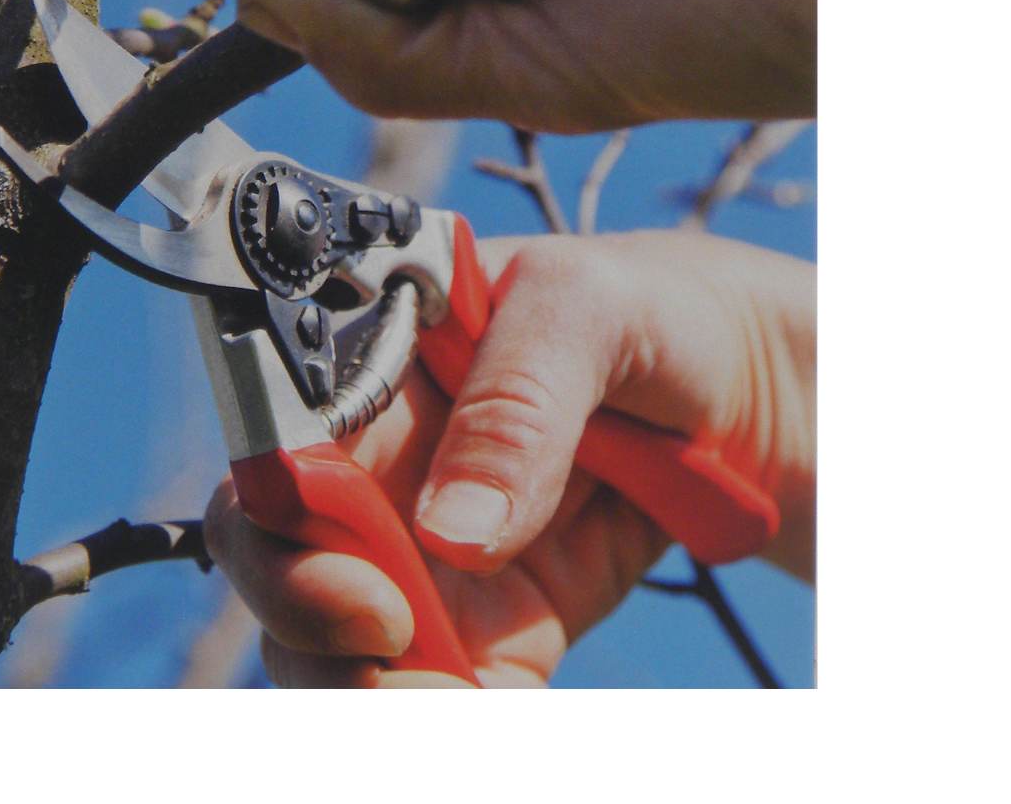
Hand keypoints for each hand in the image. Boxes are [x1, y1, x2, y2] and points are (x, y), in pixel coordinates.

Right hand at [204, 229, 816, 687]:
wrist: (734, 389)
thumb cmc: (645, 307)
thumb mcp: (586, 308)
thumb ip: (517, 397)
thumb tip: (451, 528)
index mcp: (370, 366)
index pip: (277, 445)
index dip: (281, 516)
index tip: (354, 573)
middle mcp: (375, 463)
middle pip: (276, 554)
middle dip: (307, 616)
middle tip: (391, 641)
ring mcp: (422, 549)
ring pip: (333, 640)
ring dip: (368, 681)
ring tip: (453, 691)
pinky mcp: (484, 621)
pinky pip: (433, 682)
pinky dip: (444, 702)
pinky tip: (495, 696)